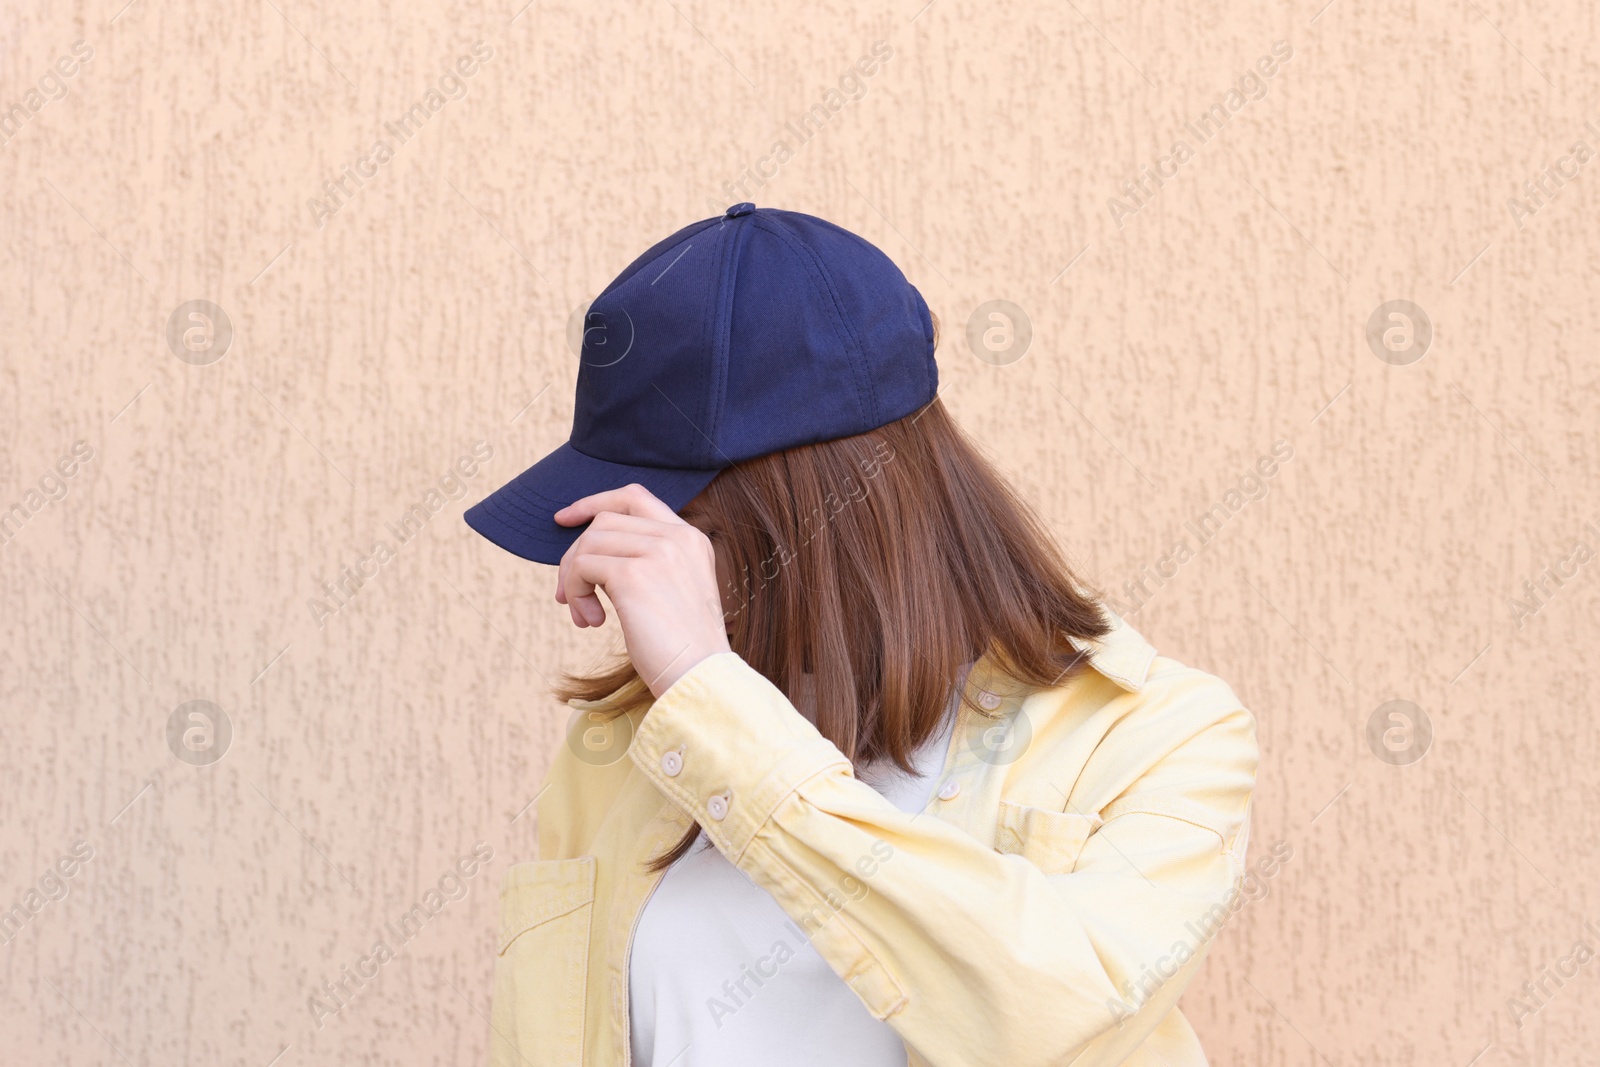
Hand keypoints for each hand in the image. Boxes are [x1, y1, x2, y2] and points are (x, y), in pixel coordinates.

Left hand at [553, 483, 730, 697]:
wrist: (701, 678)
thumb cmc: (683, 649)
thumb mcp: (673, 592)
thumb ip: (646, 563)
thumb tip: (588, 555)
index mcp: (691, 539)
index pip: (635, 498)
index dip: (595, 502)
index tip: (565, 519)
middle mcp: (677, 537)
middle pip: (604, 521)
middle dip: (576, 555)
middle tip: (569, 596)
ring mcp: (657, 551)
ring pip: (588, 542)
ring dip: (573, 579)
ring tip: (585, 615)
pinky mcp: (633, 573)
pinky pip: (582, 567)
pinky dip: (576, 594)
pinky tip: (591, 622)